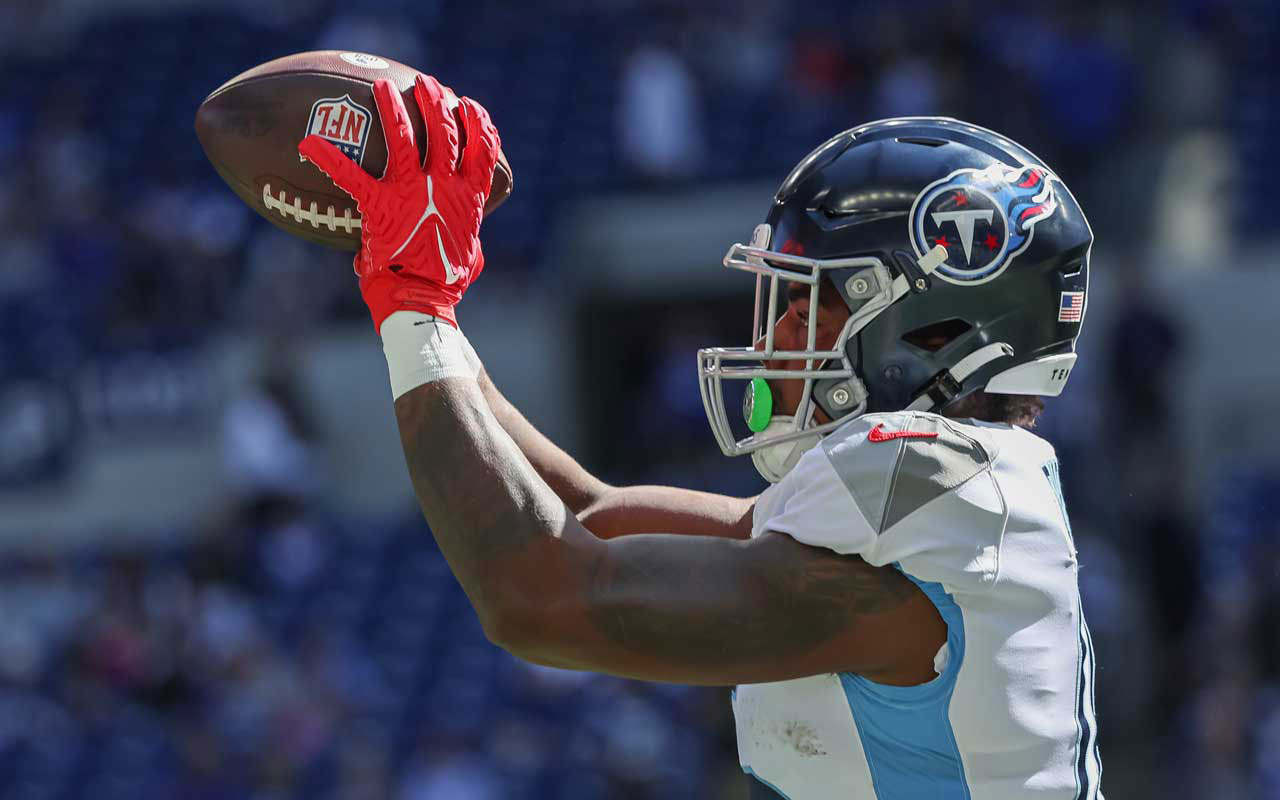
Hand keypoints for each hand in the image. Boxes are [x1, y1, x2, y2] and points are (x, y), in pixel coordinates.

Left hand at [298, 75, 500, 329]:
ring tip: (384, 87)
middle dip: (436, 104)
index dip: (479, 125)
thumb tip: (466, 250)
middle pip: (445, 132)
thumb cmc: (446, 283)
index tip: (469, 106)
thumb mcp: (468, 258)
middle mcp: (443, 187)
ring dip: (394, 109)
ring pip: (406, 138)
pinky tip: (306, 144)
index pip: (481, 151)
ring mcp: (413, 192)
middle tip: (426, 84)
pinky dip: (327, 160)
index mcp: (467, 197)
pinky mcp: (382, 206)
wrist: (423, 299)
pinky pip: (350, 176)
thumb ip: (467, 242)